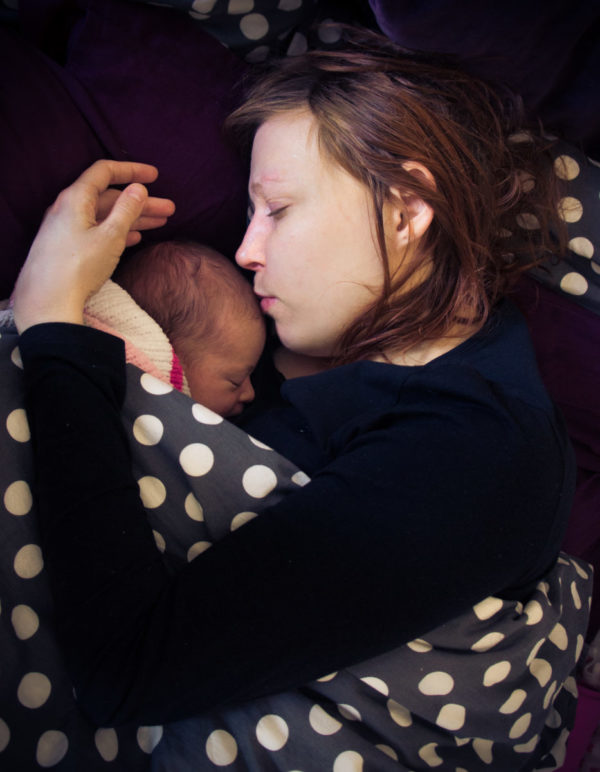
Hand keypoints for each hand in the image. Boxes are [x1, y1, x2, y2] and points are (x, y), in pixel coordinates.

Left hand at [12, 160, 175, 331]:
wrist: (50, 302)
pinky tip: (135, 237)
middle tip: (169, 209)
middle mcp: (68, 209)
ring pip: (105, 217)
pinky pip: (97, 232)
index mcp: (75, 198)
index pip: (104, 172)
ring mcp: (67, 229)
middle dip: (141, 202)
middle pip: (110, 198)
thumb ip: (127, 210)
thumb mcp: (110, 236)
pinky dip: (117, 232)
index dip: (131, 171)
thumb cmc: (79, 266)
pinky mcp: (68, 248)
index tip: (154, 176)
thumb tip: (138, 189)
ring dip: (134, 218)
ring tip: (160, 223)